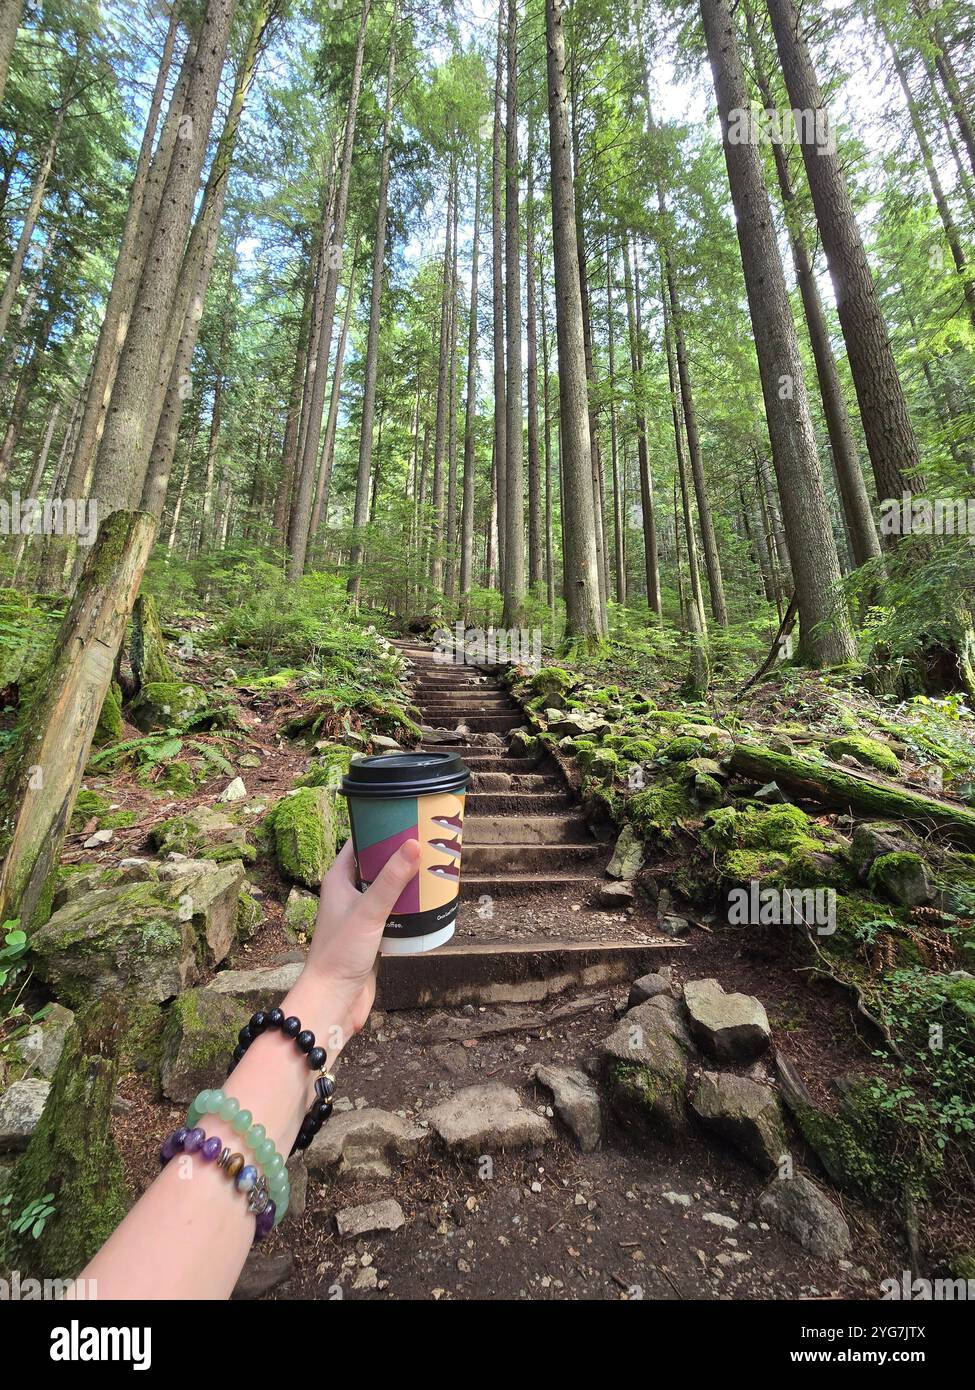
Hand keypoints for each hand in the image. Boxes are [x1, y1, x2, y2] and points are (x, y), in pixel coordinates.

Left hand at [301, 837, 420, 1039]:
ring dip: (408, 882)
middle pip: (377, 865)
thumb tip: (414, 844)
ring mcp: (361, 915)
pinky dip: (410, 907)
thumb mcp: (369, 911)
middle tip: (430, 843)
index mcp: (338, 880)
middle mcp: (348, 894)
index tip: (406, 818)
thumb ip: (390, 880)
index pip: (359, 844)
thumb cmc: (340, 953)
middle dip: (401, 856)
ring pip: (388, 890)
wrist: (334, 1000)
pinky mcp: (374, 935)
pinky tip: (430, 904)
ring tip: (435, 869)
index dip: (380, 829)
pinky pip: (395, 913)